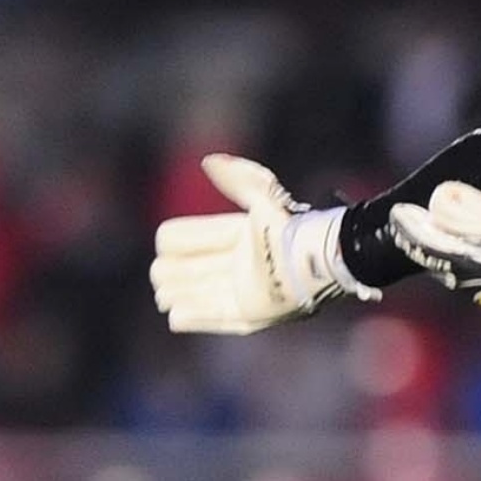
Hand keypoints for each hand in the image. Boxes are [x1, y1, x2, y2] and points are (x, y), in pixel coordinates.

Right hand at [150, 154, 379, 333]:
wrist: (317, 263)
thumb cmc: (291, 230)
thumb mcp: (265, 197)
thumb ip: (238, 178)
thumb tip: (209, 160)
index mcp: (237, 238)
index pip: (188, 240)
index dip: (174, 241)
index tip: (168, 243)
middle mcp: (238, 266)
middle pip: (185, 269)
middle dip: (168, 271)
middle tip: (163, 273)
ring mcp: (243, 292)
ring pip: (195, 295)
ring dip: (175, 294)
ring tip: (165, 295)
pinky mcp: (251, 315)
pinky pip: (213, 319)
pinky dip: (192, 317)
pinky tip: (175, 314)